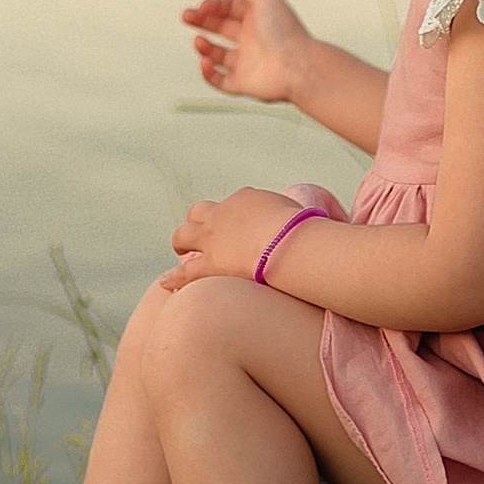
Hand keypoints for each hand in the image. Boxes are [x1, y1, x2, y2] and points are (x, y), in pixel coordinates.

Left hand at [161, 188, 301, 288]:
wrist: (288, 243)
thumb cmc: (304, 231)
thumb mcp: (303, 215)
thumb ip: (299, 219)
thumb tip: (317, 224)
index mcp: (246, 198)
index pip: (233, 204)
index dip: (230, 216)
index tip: (233, 226)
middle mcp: (223, 214)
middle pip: (198, 212)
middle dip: (197, 222)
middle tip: (198, 235)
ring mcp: (212, 238)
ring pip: (182, 234)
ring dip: (180, 242)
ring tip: (179, 251)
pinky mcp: (208, 263)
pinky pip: (183, 272)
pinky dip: (173, 278)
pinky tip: (166, 284)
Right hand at [181, 0, 314, 106]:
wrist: (297, 66)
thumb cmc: (285, 32)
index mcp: (257, 19)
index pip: (229, 8)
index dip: (214, 5)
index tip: (203, 6)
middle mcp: (252, 39)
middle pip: (220, 27)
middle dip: (201, 20)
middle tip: (187, 16)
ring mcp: (247, 62)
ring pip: (218, 54)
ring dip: (203, 46)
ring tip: (198, 41)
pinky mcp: (243, 83)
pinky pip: (220, 80)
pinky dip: (208, 73)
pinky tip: (205, 62)